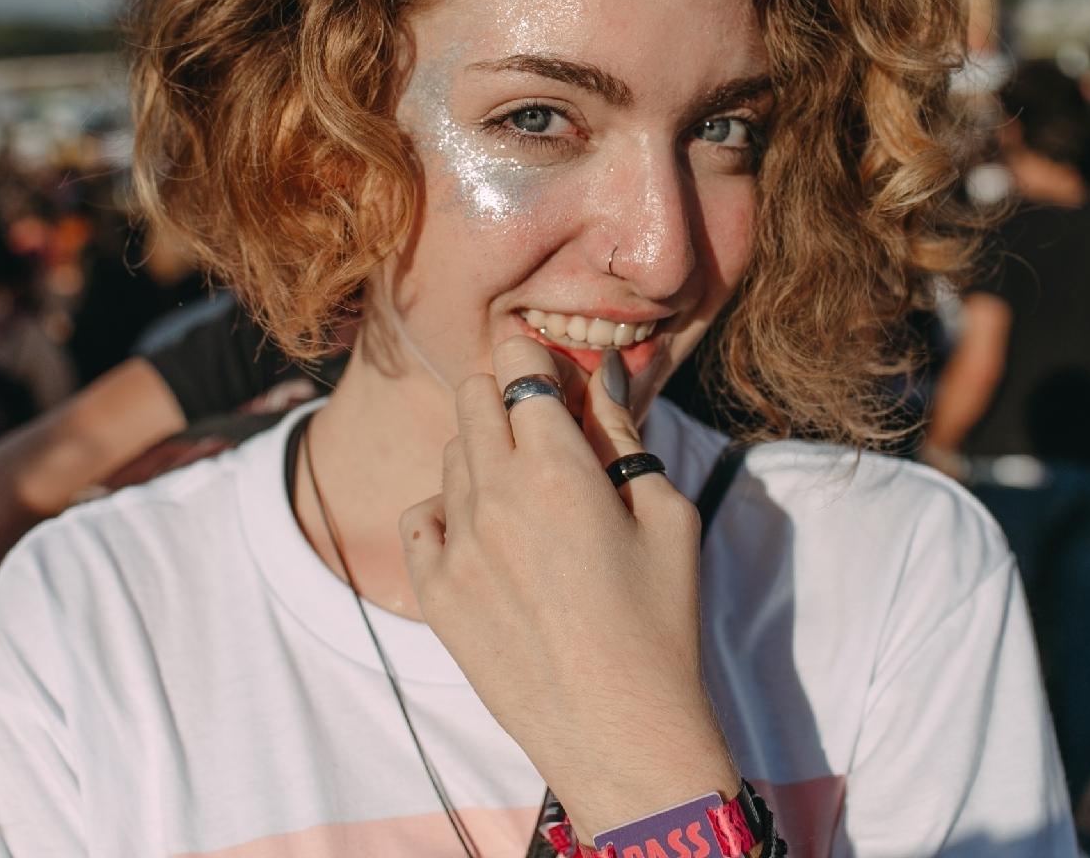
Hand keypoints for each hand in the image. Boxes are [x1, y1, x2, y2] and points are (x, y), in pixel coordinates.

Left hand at [400, 335, 736, 840]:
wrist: (618, 734)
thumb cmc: (661, 624)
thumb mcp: (668, 517)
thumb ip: (624, 437)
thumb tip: (600, 376)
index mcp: (560, 470)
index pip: (520, 369)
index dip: (532, 355)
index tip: (545, 364)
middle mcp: (496, 496)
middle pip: (474, 398)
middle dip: (506, 394)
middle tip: (542, 424)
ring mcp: (456, 544)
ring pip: (452, 454)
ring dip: (485, 453)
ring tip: (530, 496)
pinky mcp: (434, 590)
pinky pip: (421, 515)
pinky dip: (448, 508)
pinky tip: (488, 534)